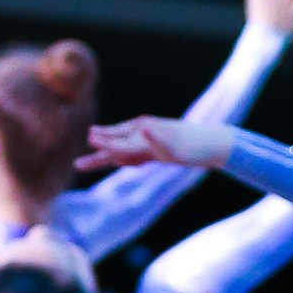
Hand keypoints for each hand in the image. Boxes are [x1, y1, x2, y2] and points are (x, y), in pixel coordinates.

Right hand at [78, 113, 233, 172]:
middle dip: (98, 155)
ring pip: (124, 149)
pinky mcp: (159, 149)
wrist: (215, 143)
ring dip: (108, 154)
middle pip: (116, 146)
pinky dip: (128, 158)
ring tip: (90, 155)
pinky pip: (138, 154)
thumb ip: (158, 137)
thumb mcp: (176, 144)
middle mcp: (145, 136)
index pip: (119, 142)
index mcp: (145, 135)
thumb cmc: (195, 146)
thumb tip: (144, 126)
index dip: (104, 144)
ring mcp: (152, 142)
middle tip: (77, 165)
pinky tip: (121, 161)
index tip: (88, 141)